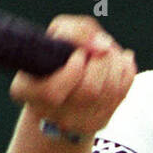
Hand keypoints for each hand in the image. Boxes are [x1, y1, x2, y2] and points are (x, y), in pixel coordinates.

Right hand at [8, 15, 135, 137]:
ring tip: (109, 50)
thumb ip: (77, 31)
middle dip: (101, 60)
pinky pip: (121, 93)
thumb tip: (102, 45)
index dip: (72, 71)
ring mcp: (76, 122)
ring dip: (114, 62)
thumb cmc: (59, 52)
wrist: (67, 82)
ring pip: (108, 91)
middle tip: (99, 46)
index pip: (52, 92)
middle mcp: (49, 112)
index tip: (79, 54)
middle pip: (88, 91)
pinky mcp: (99, 121)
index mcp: (27, 90)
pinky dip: (125, 70)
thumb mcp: (58, 32)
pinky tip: (119, 60)